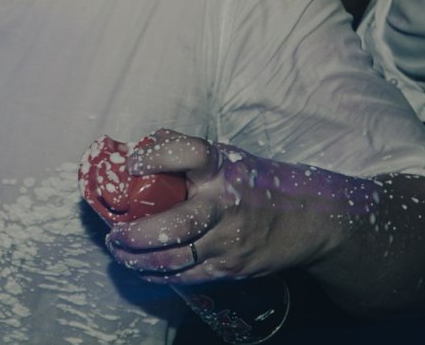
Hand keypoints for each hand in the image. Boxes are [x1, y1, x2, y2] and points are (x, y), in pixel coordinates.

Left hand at [102, 129, 350, 285]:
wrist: (310, 219)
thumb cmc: (256, 182)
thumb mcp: (226, 157)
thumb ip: (183, 151)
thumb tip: (137, 149)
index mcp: (223, 168)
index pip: (190, 153)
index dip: (157, 157)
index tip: (131, 165)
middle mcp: (227, 204)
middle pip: (176, 225)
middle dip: (137, 234)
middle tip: (114, 234)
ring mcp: (231, 240)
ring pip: (177, 258)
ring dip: (140, 259)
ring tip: (119, 252)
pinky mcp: (234, 267)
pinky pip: (189, 275)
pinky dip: (159, 274)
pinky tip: (142, 269)